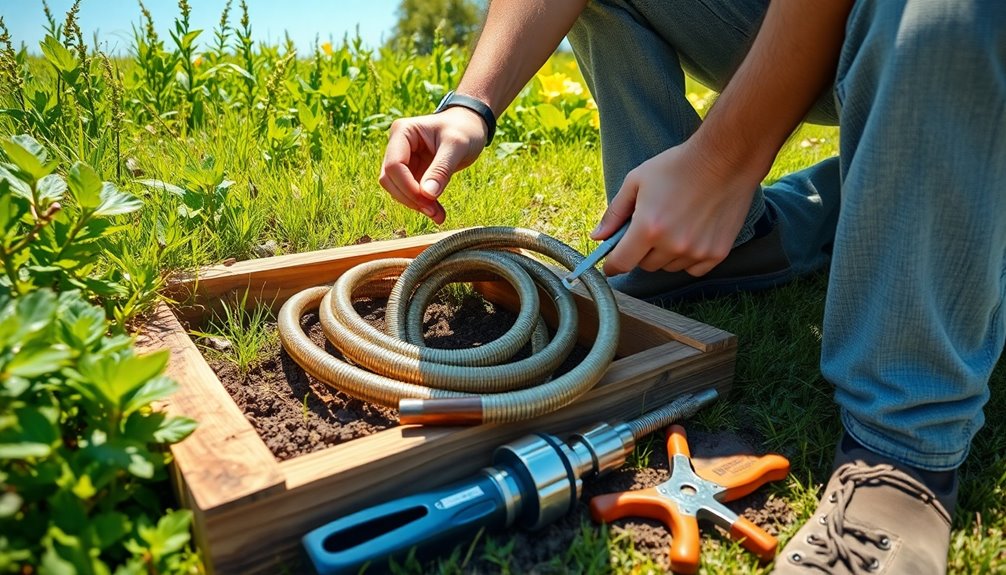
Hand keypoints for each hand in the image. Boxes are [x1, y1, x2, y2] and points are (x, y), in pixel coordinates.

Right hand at [379, 107, 487, 223]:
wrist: (471, 127)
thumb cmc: (465, 129)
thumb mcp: (457, 146)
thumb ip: (441, 169)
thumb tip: (427, 195)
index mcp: (403, 132)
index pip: (394, 165)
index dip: (407, 187)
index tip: (429, 200)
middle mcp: (397, 145)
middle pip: (389, 179)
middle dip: (410, 198)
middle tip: (434, 213)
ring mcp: (403, 160)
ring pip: (397, 189)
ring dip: (415, 205)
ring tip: (439, 215)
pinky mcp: (411, 172)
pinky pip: (409, 193)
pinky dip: (421, 204)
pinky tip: (437, 212)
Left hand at [590, 140, 762, 276]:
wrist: (725, 158)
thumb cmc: (677, 165)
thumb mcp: (636, 181)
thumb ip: (615, 212)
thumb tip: (597, 237)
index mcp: (648, 228)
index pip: (621, 263)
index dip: (612, 265)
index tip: (611, 263)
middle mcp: (672, 245)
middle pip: (645, 265)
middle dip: (640, 251)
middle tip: (649, 228)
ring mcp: (697, 251)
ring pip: (669, 267)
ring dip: (665, 254)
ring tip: (674, 225)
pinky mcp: (718, 252)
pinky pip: (693, 269)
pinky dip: (687, 258)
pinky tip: (691, 235)